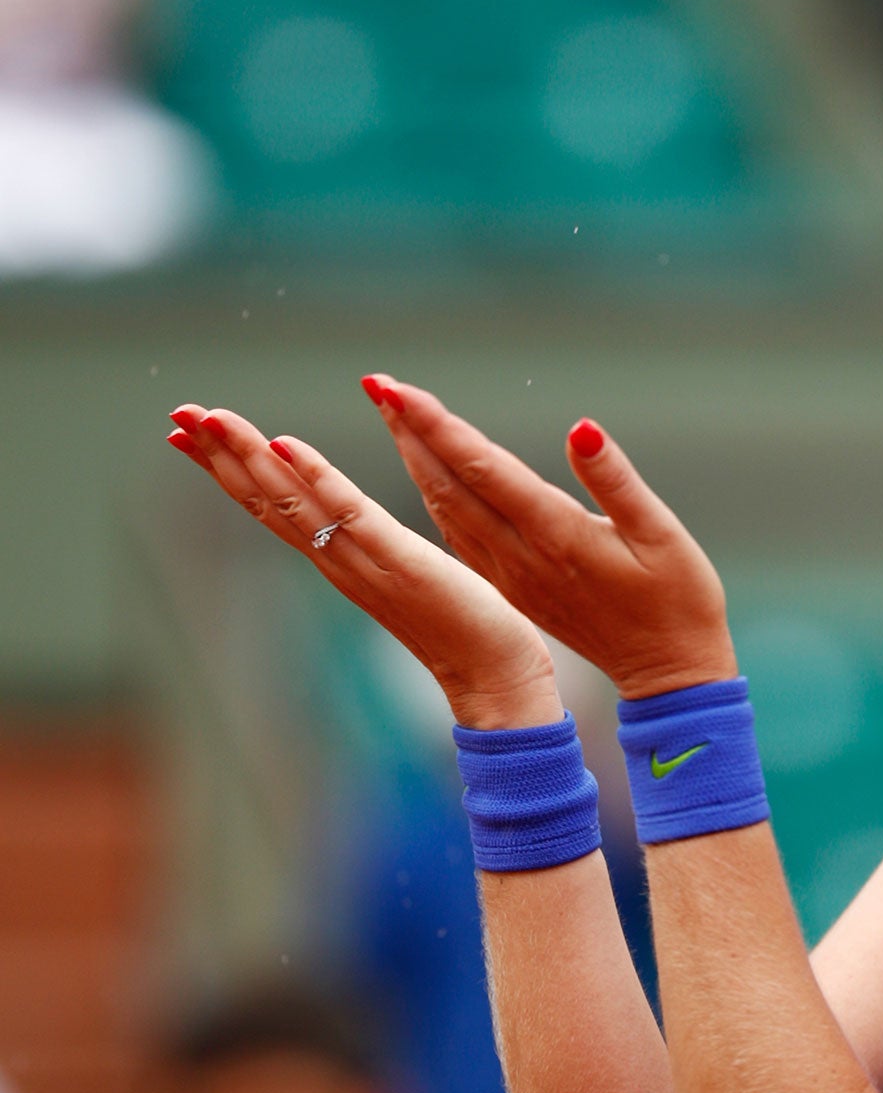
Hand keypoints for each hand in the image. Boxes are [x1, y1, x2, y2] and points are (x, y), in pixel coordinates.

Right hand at [166, 405, 561, 729]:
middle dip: (219, 457)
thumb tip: (351, 526)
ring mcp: (365, 563)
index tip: (186, 435)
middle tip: (177, 415)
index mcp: (340, 561)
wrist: (495, 677)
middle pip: (266, 502)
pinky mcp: (401, 561)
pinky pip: (351, 515)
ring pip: (293, 503)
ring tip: (211, 419)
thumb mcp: (403, 574)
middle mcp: (339, 562)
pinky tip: (286, 445)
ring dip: (250, 458)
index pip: (272, 508)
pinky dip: (317, 479)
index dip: (228, 470)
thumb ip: (372, 548)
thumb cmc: (462, 628)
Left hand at [360, 375, 737, 699]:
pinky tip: (425, 479)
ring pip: (448, 511)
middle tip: (379, 385)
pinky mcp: (515, 589)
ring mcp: (513, 577)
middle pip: (451, 485)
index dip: (439, 426)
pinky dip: (435, 499)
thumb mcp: (662, 534)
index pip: (483, 469)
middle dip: (413, 431)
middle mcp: (522, 556)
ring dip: (417, 461)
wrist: (669, 671)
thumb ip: (615, 480)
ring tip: (393, 417)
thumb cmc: (679, 599)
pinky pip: (460, 537)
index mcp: (556, 536)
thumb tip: (580, 429)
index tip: (399, 390)